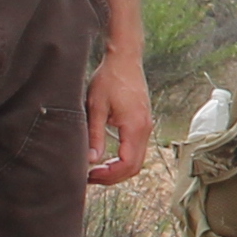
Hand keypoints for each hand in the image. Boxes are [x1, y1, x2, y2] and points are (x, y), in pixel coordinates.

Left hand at [84, 54, 154, 187]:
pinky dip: (124, 159)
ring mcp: (146, 126)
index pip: (127, 164)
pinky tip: (108, 157)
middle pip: (135, 167)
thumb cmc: (109, 79)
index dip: (109, 175)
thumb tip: (91, 160)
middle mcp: (145, 128)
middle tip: (91, 177)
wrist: (125, 59)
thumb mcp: (95, 107)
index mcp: (134, 126)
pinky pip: (137, 149)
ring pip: (137, 160)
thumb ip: (95, 135)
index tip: (90, 174)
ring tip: (97, 169)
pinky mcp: (143, 122)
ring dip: (118, 169)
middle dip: (113, 177)